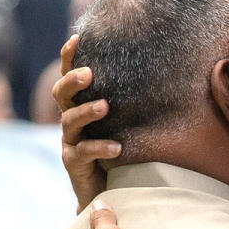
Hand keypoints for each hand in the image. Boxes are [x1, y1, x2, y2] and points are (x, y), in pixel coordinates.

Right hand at [54, 35, 120, 211]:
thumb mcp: (126, 122)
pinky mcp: (74, 163)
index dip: (69, 58)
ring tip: (105, 106)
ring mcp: (70, 141)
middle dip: (73, 81)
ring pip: (70, 121)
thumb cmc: (121, 150)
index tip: (77, 38)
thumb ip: (133, 101)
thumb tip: (167, 69)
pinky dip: (99, 148)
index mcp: (80, 105)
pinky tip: (117, 147)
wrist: (107, 190)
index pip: (70, 77)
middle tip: (89, 73)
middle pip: (61, 94)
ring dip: (87, 111)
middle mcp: (71, 120)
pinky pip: (82, 152)